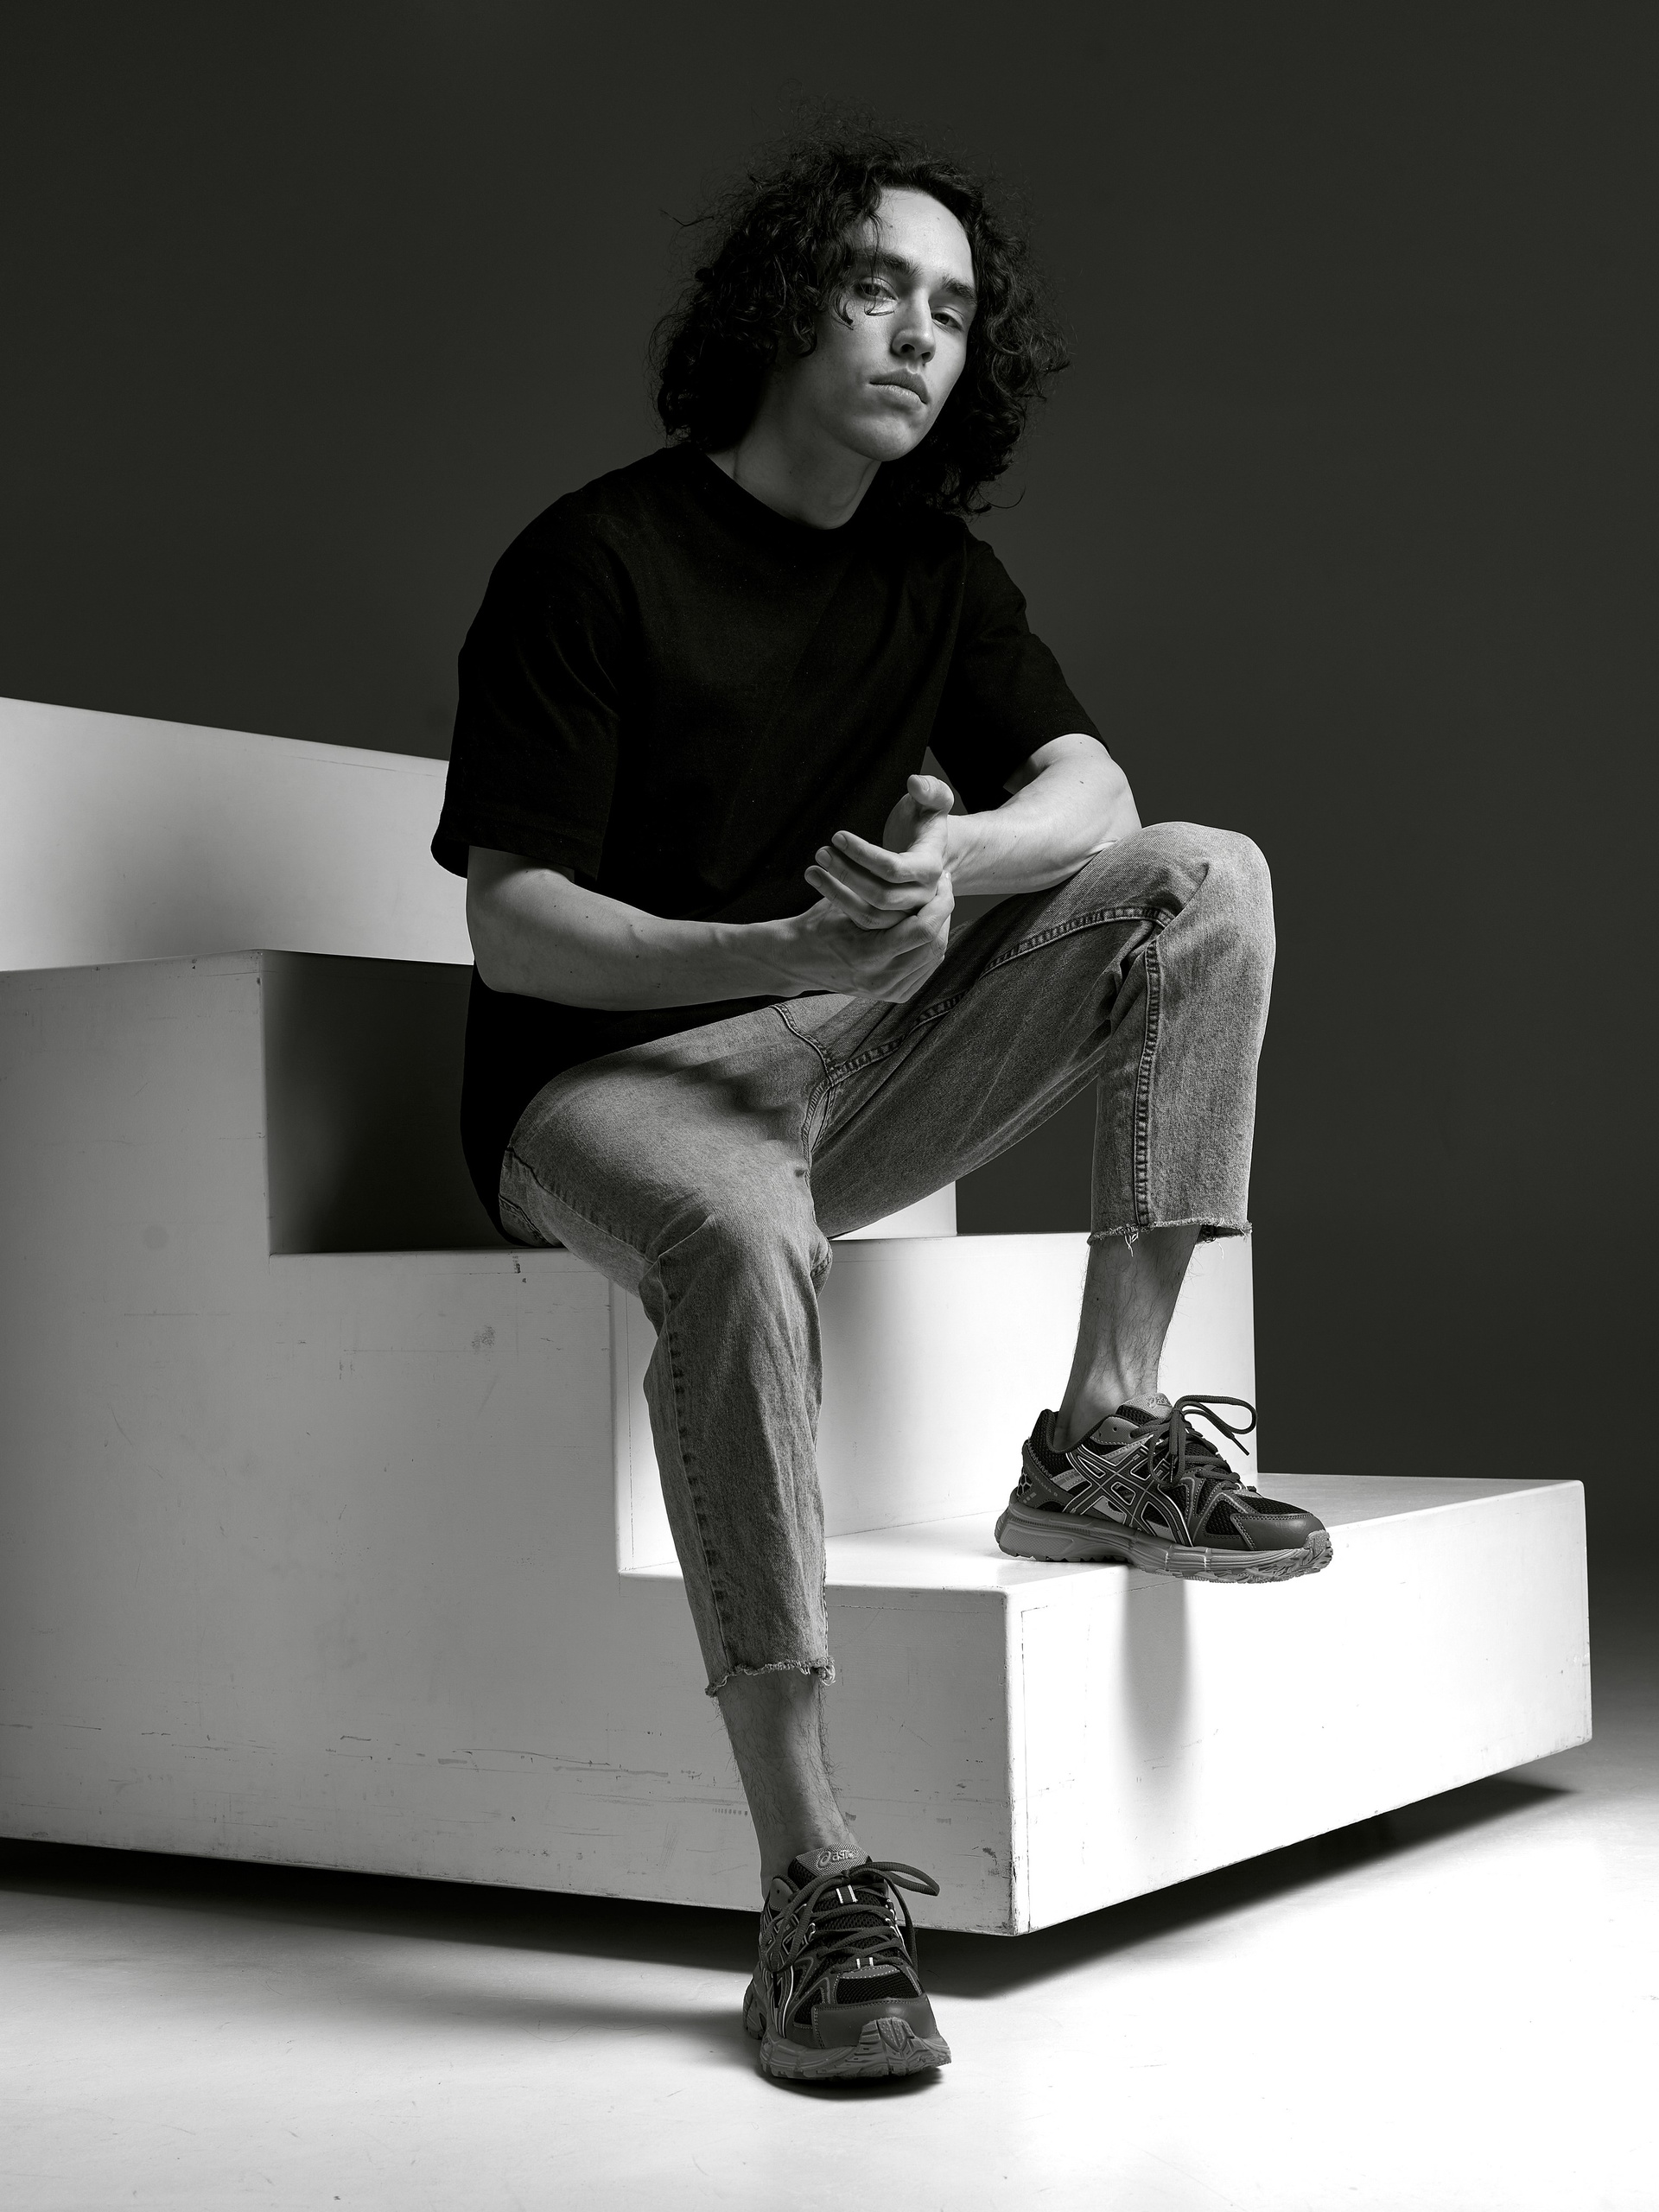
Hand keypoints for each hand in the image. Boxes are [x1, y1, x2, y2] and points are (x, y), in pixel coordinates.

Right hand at [775, 874, 954, 1002]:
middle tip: (944, 890)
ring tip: (938, 904)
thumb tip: (920, 879)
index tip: (941, 881)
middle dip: (944, 914)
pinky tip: (929, 926)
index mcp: (869, 956)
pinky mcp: (893, 995)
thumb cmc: (818, 924)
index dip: (939, 903)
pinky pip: (925, 969)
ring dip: (940, 928)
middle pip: (934, 945)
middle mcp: (882, 979)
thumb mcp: (844, 903)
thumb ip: (881, 897)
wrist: (797, 960)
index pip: (922, 930)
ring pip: (934, 957)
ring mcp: (889, 991)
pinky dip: (931, 946)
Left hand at [803, 774, 955, 930]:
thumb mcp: (933, 800)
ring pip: (870, 914)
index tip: (837, 836)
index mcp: (930, 867)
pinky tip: (821, 882)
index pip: (893, 868)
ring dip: (837, 893)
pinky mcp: (892, 920)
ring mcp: (907, 912)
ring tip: (812, 870)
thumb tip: (915, 783)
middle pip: (880, 895)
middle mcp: (923, 896)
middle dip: (846, 874)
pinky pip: (863, 920)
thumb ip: (930, 789)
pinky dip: (839, 904)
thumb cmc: (925, 821)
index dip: (862, 854)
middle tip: (821, 852)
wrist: (929, 851)